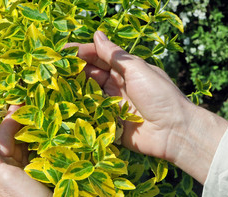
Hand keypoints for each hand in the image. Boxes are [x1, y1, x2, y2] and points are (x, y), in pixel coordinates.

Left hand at [0, 105, 86, 196]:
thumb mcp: (5, 179)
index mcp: (0, 171)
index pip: (2, 140)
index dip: (9, 122)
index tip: (19, 104)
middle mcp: (12, 172)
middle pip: (15, 142)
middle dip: (22, 123)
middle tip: (32, 104)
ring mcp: (30, 175)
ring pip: (29, 148)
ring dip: (34, 131)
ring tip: (43, 114)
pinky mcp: (46, 178)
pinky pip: (43, 156)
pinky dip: (45, 144)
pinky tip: (53, 135)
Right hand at [68, 31, 227, 183]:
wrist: (174, 132)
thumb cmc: (160, 95)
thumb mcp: (138, 69)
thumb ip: (115, 55)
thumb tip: (97, 34)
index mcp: (125, 71)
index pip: (99, 57)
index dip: (81, 53)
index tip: (62, 52)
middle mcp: (116, 86)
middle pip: (90, 75)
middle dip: (73, 70)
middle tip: (52, 68)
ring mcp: (112, 105)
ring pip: (88, 94)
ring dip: (73, 89)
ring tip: (53, 84)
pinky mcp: (109, 123)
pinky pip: (91, 115)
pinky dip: (79, 110)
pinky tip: (63, 107)